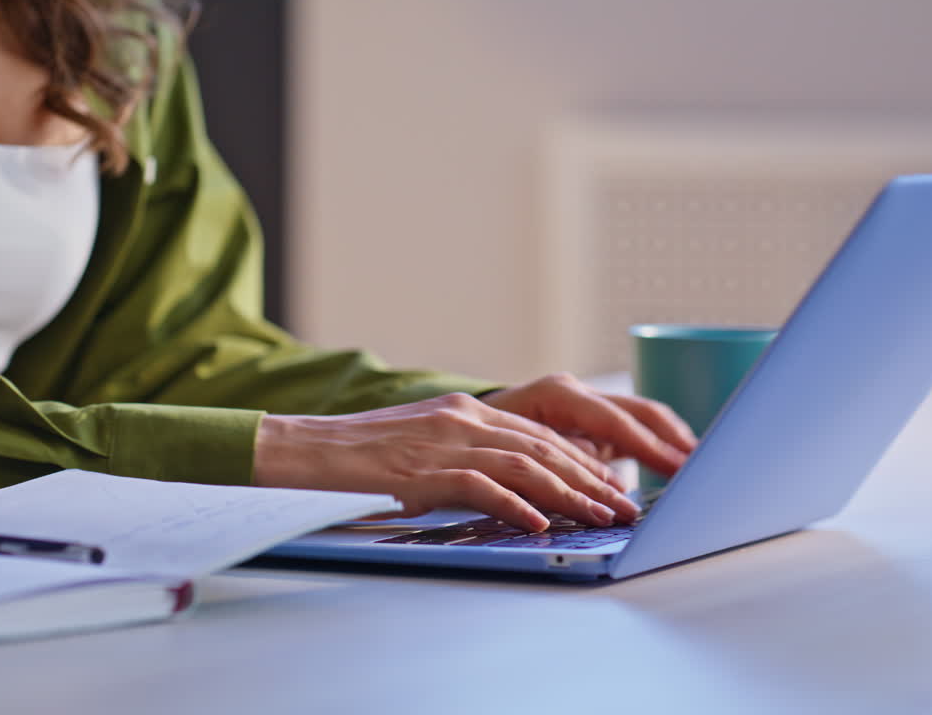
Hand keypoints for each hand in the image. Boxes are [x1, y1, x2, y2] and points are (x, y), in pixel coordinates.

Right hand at [253, 391, 642, 531]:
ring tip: (600, 517)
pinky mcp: (422, 465)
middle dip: (590, 478)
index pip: (539, 435)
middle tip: (625, 506)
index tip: (613, 486)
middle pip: (543, 446)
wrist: (306, 444)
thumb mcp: (422, 444)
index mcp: (466, 409)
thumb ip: (466, 455)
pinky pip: (480, 484)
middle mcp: (463, 416)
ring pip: (523, 463)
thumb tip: (509, 489)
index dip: (582, 461)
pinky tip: (539, 522)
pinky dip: (514, 504)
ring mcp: (444, 438)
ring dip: (568, 493)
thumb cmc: (360, 453)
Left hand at [480, 373, 696, 483]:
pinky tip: (676, 465)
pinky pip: (631, 429)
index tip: (679, 466)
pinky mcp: (588, 422)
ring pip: (640, 418)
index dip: (648, 446)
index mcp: (556, 395)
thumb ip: (554, 463)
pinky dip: (655, 445)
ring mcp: (583, 405)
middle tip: (702, 468)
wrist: (457, 432)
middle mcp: (574, 393)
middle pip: (638, 412)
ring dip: (670, 441)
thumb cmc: (479, 445)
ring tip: (699, 467)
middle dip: (671, 439)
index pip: (614, 421)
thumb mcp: (508, 456)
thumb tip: (598, 485)